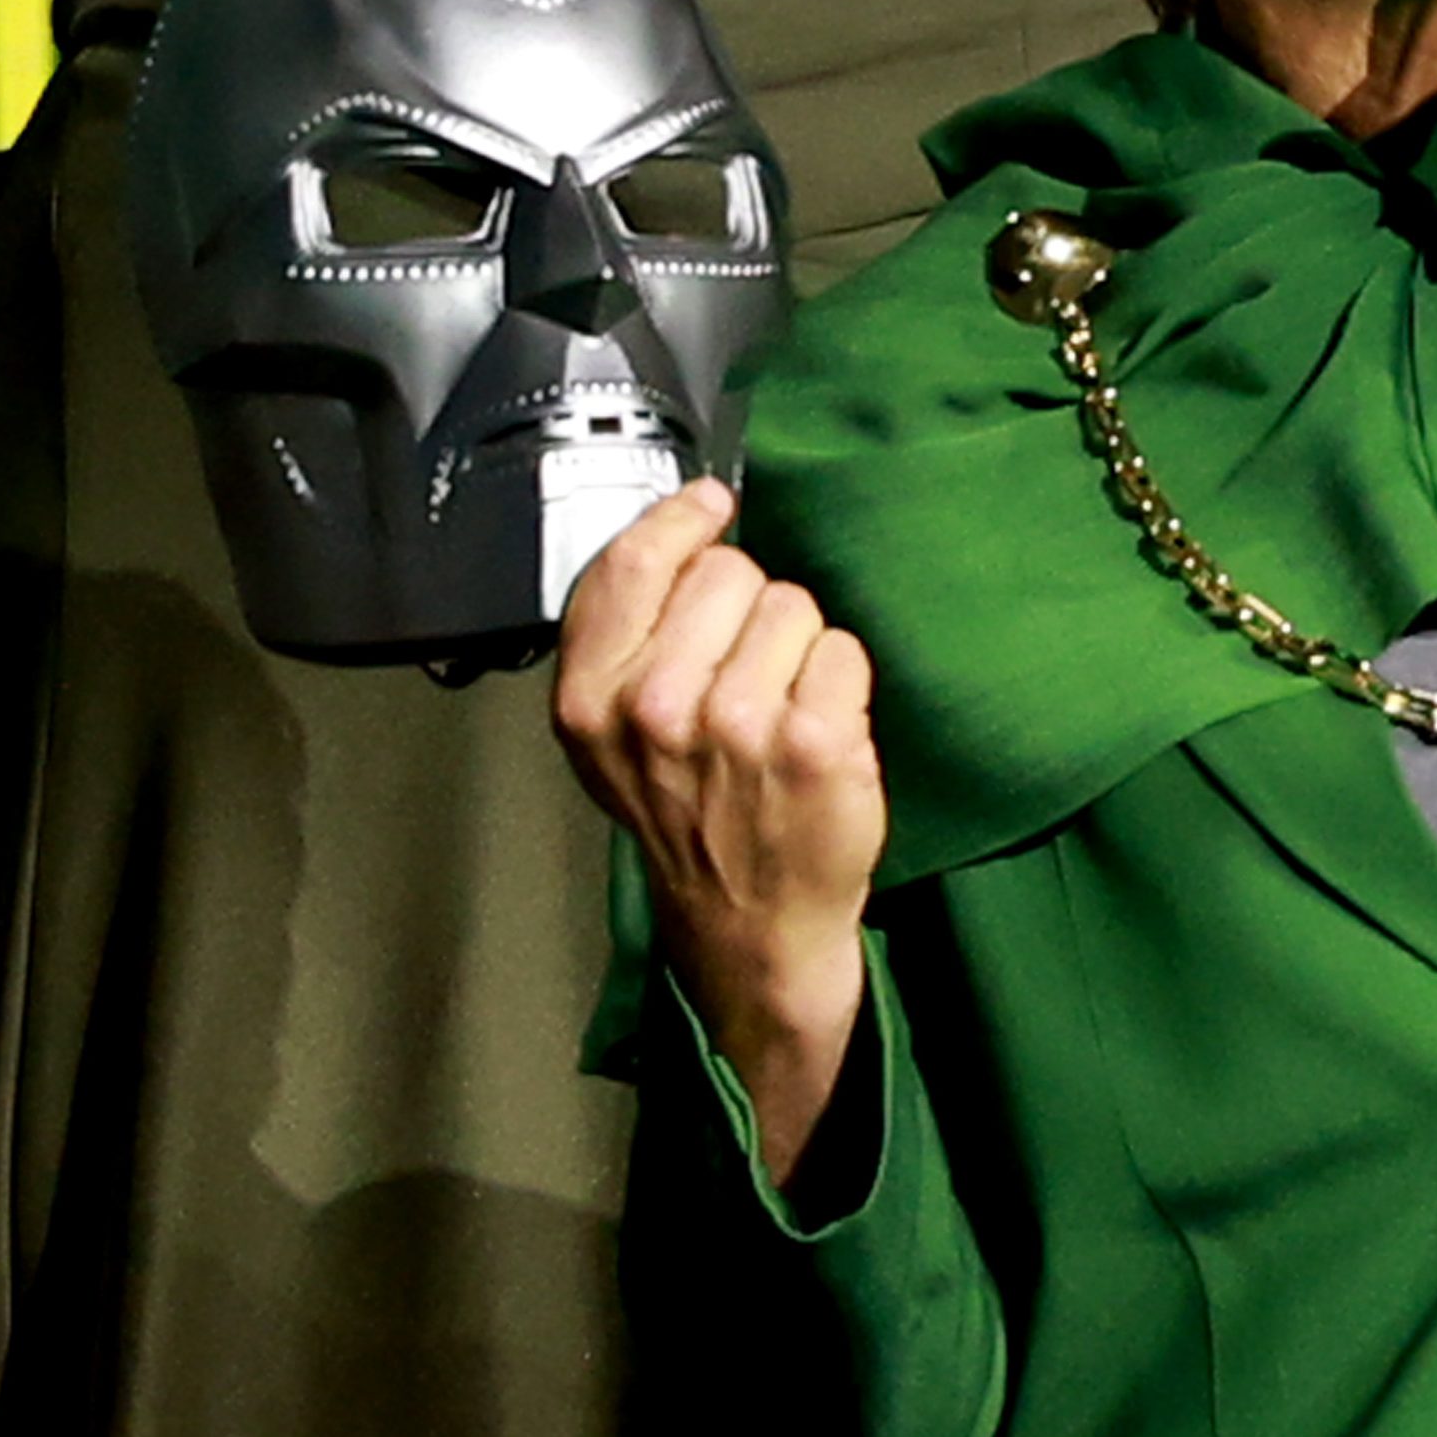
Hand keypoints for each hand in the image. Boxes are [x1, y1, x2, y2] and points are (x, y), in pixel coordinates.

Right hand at [551, 475, 883, 1181]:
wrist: (748, 925)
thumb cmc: (687, 817)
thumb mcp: (611, 733)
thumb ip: (627, 630)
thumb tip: (690, 519)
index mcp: (592, 701)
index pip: (631, 562)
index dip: (680, 522)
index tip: (709, 511)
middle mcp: (657, 709)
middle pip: (728, 571)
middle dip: (745, 608)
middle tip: (740, 679)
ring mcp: (738, 726)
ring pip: (793, 605)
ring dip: (796, 649)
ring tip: (776, 716)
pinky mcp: (815, 743)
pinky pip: (843, 649)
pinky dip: (841, 683)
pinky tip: (817, 733)